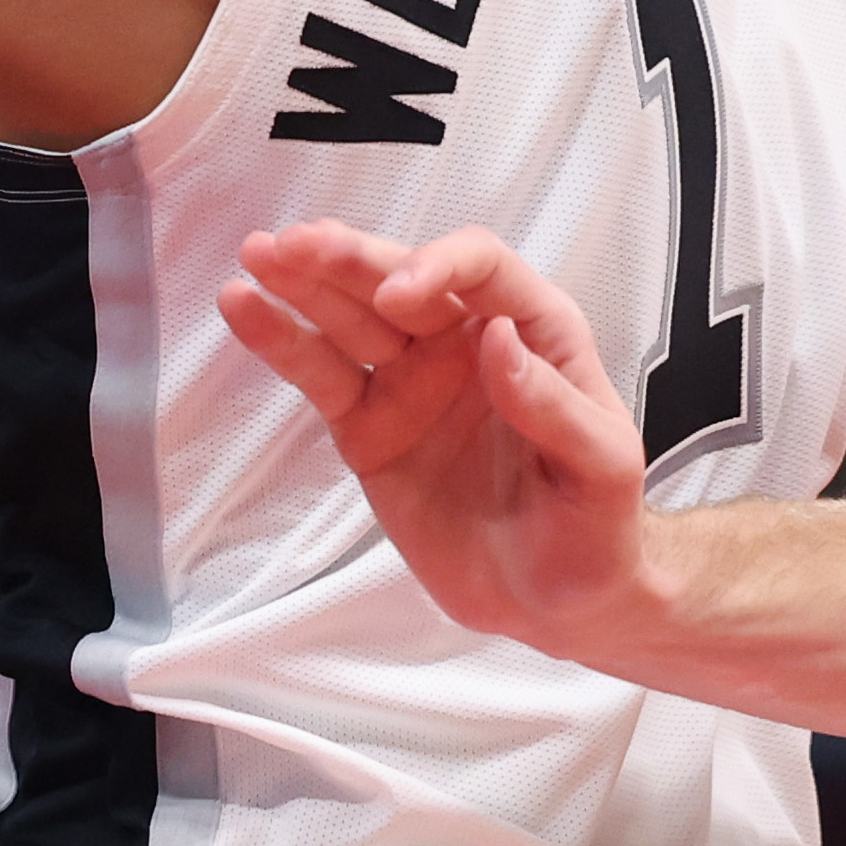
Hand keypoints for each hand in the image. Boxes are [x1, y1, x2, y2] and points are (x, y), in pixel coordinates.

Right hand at [221, 223, 657, 660]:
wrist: (555, 601)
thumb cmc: (598, 526)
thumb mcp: (602, 468)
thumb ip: (554, 407)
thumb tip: (495, 338)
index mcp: (533, 332)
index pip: (481, 268)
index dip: (437, 267)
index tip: (397, 298)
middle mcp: (463, 342)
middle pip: (400, 278)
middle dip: (349, 260)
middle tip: (294, 245)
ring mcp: (409, 382)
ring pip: (350, 317)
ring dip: (302, 283)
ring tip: (257, 255)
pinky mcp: (368, 426)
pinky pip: (321, 375)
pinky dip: (281, 341)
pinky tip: (243, 305)